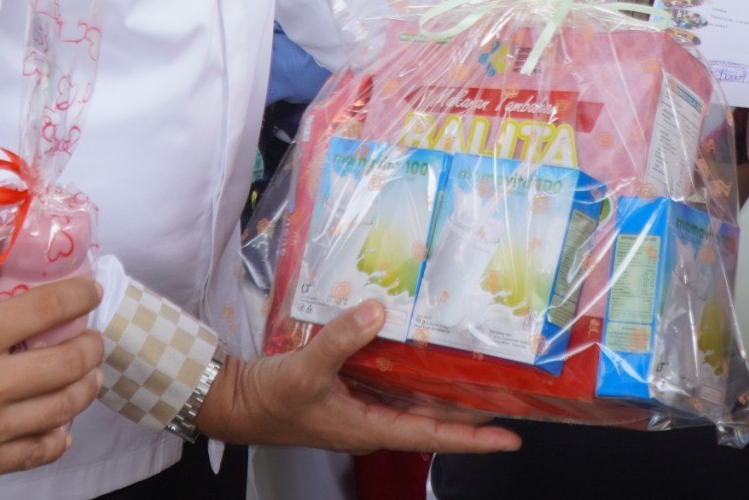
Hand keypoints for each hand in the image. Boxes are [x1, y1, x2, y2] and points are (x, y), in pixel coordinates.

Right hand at [0, 270, 104, 498]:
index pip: (43, 310)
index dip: (78, 296)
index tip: (88, 289)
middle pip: (69, 362)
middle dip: (91, 343)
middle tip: (91, 333)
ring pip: (64, 408)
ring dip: (86, 386)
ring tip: (88, 374)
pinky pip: (39, 452)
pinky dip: (60, 435)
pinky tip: (60, 424)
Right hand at [197, 300, 520, 454]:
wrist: (236, 401)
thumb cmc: (270, 401)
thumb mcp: (307, 371)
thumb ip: (342, 339)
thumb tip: (376, 311)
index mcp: (371, 428)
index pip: (434, 437)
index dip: (474, 438)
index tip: (511, 437)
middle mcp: (375, 420)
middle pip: (434, 418)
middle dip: (473, 409)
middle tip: (512, 393)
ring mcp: (364, 406)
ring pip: (416, 400)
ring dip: (446, 388)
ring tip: (482, 370)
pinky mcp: (351, 390)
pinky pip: (392, 382)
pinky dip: (412, 369)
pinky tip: (423, 349)